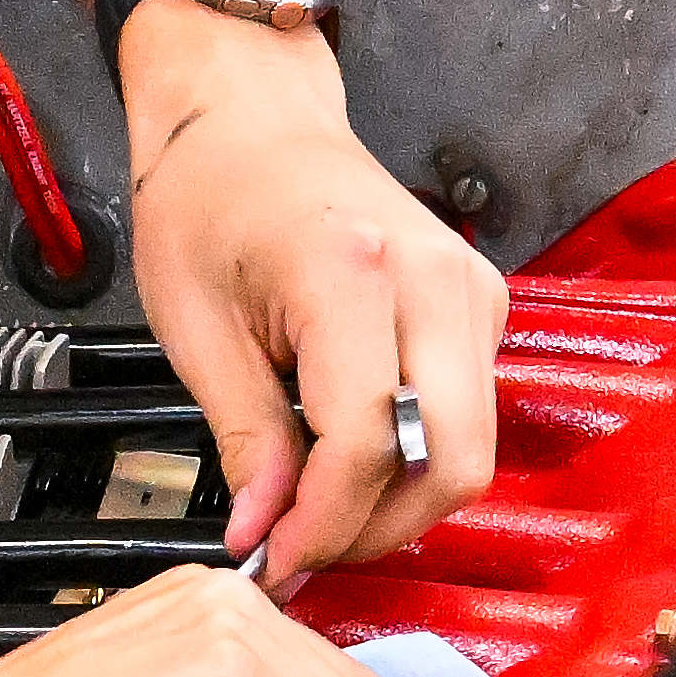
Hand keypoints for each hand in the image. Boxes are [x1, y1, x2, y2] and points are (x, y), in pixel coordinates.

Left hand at [115, 0, 506, 579]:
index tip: (274, 557)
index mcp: (352, 272)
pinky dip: (413, 458)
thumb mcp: (195, 325)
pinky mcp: (480, 306)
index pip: (367, 444)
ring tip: (318, 509)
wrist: (252, 119)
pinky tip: (349, 458)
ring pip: (468, 450)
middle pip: (449, 463)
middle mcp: (432, 280)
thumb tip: (265, 530)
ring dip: (398, 503)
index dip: (321, 523)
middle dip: (375, 530)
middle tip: (302, 548)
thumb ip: (243, 437)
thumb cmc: (211, 194)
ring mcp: (470, 291)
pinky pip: (466, 416)